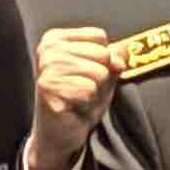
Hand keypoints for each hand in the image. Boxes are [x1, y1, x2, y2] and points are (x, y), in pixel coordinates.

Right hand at [25, 24, 124, 169]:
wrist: (59, 133)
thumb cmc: (79, 100)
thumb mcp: (102, 75)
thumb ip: (114, 59)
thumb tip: (124, 53)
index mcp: (55, 38)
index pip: (99, 36)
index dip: (103, 58)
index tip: (86, 74)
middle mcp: (47, 48)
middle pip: (101, 53)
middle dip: (100, 76)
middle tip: (83, 90)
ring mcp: (46, 67)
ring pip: (98, 72)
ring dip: (94, 90)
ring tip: (79, 98)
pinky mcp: (48, 87)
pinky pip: (89, 89)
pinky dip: (87, 102)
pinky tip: (73, 106)